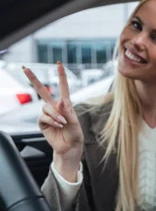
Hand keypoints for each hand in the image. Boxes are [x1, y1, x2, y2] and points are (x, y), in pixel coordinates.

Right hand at [23, 62, 82, 180]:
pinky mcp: (42, 122)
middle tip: (24, 68)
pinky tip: (58, 125)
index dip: (61, 76)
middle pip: (42, 91)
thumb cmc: (75, 134)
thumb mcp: (75, 122)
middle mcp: (55, 107)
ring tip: (63, 123)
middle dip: (33, 79)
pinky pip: (44, 117)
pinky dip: (52, 120)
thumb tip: (61, 100)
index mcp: (66, 104)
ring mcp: (48, 114)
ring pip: (46, 107)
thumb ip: (68, 111)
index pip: (63, 87)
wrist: (69, 147)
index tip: (59, 64)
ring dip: (55, 114)